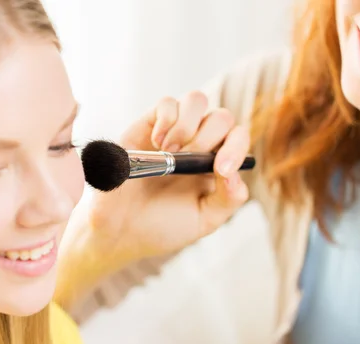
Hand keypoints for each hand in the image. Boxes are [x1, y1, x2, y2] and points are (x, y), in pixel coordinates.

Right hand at [85, 91, 250, 262]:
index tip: (221, 169)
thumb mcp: (203, 220)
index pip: (239, 139)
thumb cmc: (163, 225)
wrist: (120, 228)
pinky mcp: (149, 125)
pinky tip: (156, 144)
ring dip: (187, 126)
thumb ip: (227, 199)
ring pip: (197, 100)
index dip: (236, 148)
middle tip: (184, 162)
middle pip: (222, 117)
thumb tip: (234, 172)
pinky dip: (166, 120)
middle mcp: (200, 144)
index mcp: (217, 164)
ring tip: (169, 152)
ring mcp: (175, 131)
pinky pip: (167, 103)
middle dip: (206, 139)